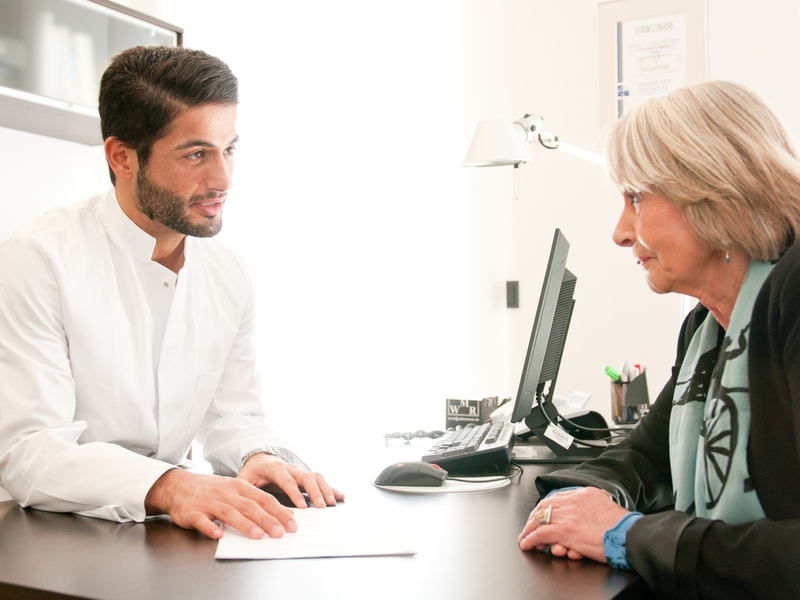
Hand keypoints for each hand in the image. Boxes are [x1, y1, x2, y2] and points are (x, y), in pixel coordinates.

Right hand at [145, 468, 296, 539]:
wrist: (178, 485)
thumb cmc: (211, 490)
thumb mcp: (234, 490)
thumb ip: (255, 500)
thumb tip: (282, 514)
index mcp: (239, 487)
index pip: (264, 499)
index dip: (279, 511)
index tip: (292, 523)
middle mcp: (226, 493)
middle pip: (250, 506)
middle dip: (267, 519)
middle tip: (280, 532)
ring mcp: (209, 502)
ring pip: (229, 513)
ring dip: (244, 524)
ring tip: (257, 535)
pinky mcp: (192, 512)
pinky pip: (202, 521)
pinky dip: (210, 527)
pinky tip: (218, 535)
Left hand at [237, 453, 344, 508]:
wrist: (260, 457)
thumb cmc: (253, 471)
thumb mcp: (244, 478)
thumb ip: (243, 488)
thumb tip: (242, 503)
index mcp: (275, 468)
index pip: (287, 481)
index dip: (295, 493)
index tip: (303, 506)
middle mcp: (290, 468)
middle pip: (306, 477)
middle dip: (315, 492)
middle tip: (322, 506)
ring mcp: (299, 470)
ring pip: (315, 476)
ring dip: (325, 489)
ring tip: (331, 503)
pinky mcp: (305, 475)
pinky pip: (320, 479)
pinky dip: (331, 487)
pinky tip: (340, 496)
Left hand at [517, 487, 629, 562]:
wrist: (627, 535)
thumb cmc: (622, 526)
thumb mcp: (606, 505)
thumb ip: (595, 504)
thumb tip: (588, 511)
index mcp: (584, 494)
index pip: (557, 497)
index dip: (546, 507)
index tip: (541, 513)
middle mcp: (573, 501)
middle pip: (545, 506)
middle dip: (535, 517)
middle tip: (529, 526)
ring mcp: (567, 515)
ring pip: (540, 520)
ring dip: (530, 529)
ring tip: (525, 537)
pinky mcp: (564, 531)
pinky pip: (541, 534)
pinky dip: (531, 539)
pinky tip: (527, 543)